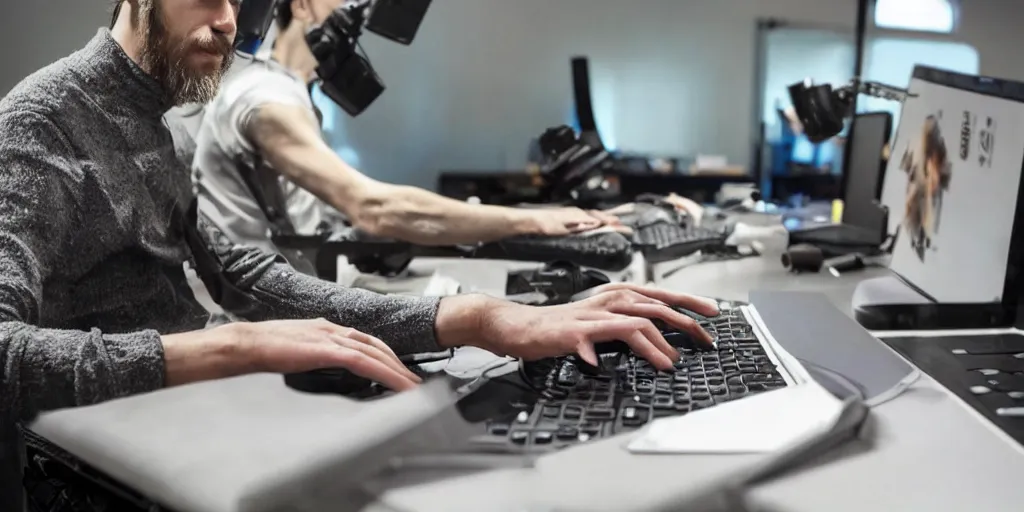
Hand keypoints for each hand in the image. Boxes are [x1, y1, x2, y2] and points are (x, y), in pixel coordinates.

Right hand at [230, 319, 420, 390]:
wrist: (244, 345)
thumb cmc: (262, 351)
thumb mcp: (296, 352)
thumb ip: (314, 357)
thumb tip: (324, 370)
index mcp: (326, 329)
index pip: (365, 341)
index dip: (385, 355)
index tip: (399, 370)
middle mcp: (333, 329)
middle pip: (376, 346)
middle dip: (398, 364)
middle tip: (416, 382)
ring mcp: (331, 338)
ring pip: (375, 353)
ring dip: (397, 371)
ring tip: (414, 387)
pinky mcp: (327, 350)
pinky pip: (363, 362)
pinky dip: (384, 373)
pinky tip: (396, 385)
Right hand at [480, 284, 718, 370]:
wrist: (519, 325)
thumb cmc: (558, 326)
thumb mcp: (599, 321)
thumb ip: (625, 325)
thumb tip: (658, 336)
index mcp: (615, 296)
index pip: (659, 295)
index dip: (688, 302)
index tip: (711, 312)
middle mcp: (606, 302)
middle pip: (655, 307)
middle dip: (684, 324)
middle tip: (704, 340)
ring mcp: (589, 317)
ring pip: (633, 323)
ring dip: (655, 345)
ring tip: (668, 364)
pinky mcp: (571, 333)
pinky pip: (591, 342)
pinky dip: (597, 355)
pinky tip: (599, 365)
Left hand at [528, 207, 628, 235]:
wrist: (530, 222)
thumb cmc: (544, 225)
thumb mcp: (564, 228)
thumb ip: (581, 225)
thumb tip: (597, 224)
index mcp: (579, 215)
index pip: (600, 220)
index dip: (612, 224)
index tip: (623, 227)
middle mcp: (577, 212)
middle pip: (598, 216)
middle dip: (611, 219)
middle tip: (622, 224)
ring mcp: (572, 214)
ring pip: (593, 215)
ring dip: (604, 219)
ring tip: (613, 221)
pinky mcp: (567, 217)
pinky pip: (586, 217)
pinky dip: (594, 219)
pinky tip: (593, 222)